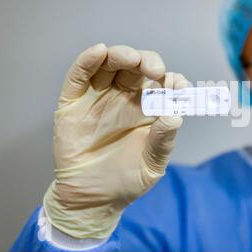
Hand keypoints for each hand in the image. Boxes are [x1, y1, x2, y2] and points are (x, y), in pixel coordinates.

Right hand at [43, 43, 187, 238]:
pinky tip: (100, 52)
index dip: (171, 80)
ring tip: (132, 59)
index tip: (178, 84)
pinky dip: (88, 60)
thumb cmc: (126, 180)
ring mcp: (99, 97)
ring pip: (110, 65)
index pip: (161, 84)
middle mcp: (125, 98)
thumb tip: (175, 114)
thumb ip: (163, 140)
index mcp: (147, 109)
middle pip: (136, 67)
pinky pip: (80, 75)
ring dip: (121, 55)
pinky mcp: (73, 102)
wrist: (93, 199)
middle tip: (156, 71)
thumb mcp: (152, 164)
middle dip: (148, 62)